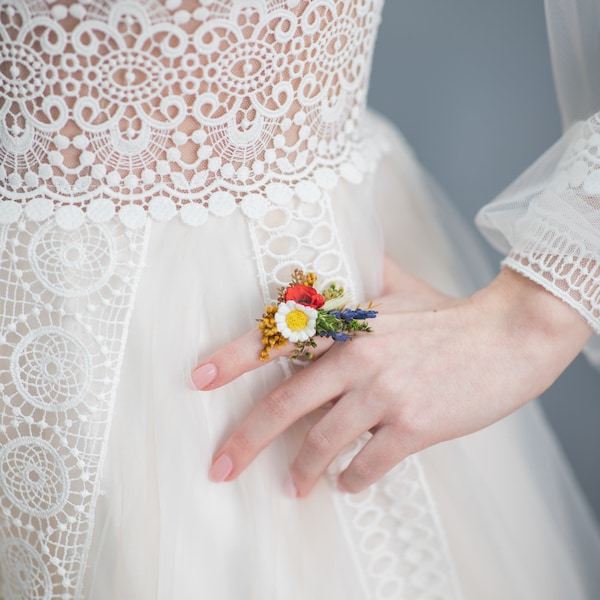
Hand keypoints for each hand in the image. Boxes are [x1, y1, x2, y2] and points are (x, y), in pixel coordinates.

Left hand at [192, 261, 590, 496]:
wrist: (507, 337)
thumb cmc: (449, 316)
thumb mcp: (400, 286)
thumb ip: (363, 271)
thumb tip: (341, 251)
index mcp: (348, 325)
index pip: (279, 340)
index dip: (234, 358)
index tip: (199, 380)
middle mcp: (358, 358)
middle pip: (286, 405)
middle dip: (247, 441)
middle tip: (221, 468)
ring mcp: (384, 393)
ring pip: (323, 443)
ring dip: (303, 471)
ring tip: (294, 487)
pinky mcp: (413, 426)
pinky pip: (369, 464)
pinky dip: (353, 480)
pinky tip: (348, 484)